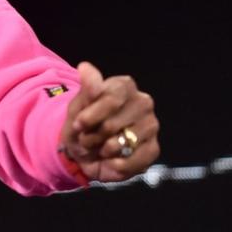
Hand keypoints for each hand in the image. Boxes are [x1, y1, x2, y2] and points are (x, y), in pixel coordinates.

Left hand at [58, 61, 160, 182]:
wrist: (84, 152)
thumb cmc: (82, 125)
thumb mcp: (77, 107)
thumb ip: (85, 89)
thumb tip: (85, 67)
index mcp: (124, 86)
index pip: (111, 99)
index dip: (91, 116)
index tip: (78, 125)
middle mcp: (143, 102)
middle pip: (112, 124)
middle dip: (93, 136)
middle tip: (87, 138)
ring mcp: (151, 125)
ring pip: (122, 143)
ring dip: (103, 150)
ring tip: (99, 148)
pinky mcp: (154, 148)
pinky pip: (134, 160)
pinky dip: (116, 165)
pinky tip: (111, 160)